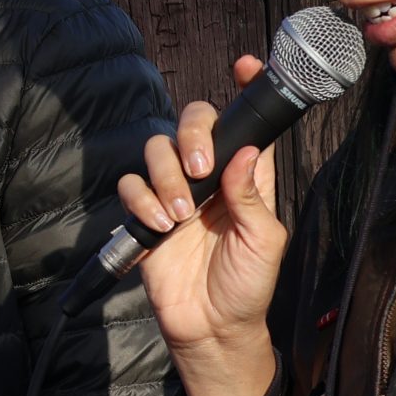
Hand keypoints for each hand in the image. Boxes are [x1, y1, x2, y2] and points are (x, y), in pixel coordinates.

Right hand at [115, 54, 288, 395]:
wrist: (211, 328)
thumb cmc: (247, 286)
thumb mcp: (264, 243)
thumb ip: (251, 197)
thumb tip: (240, 153)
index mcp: (246, 177)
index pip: (244, 122)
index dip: (245, 89)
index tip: (243, 67)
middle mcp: (209, 177)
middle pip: (192, 123)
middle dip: (190, 136)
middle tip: (199, 171)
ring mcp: (175, 193)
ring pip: (156, 150)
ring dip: (165, 177)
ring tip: (179, 217)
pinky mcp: (146, 215)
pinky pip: (131, 186)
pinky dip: (141, 201)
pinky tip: (159, 228)